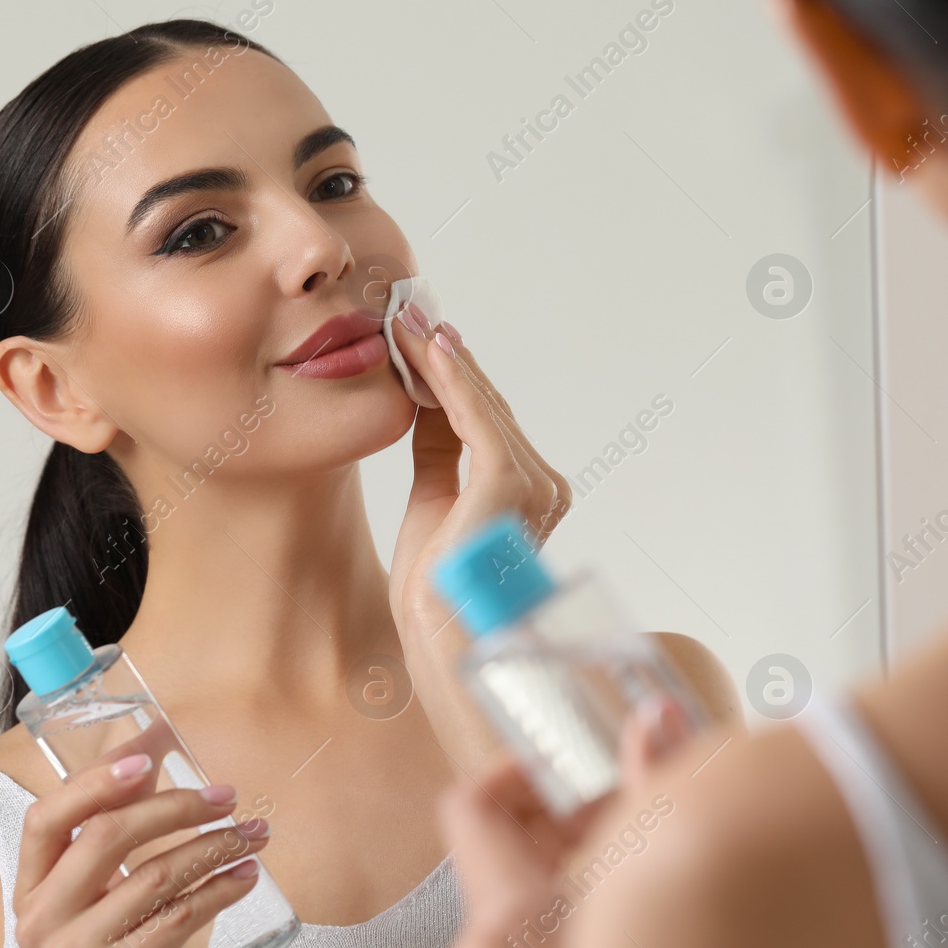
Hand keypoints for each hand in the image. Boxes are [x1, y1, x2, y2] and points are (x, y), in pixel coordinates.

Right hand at [13, 747, 271, 947]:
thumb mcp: (103, 896)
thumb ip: (119, 829)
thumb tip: (151, 751)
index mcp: (31, 888)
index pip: (46, 819)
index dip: (95, 781)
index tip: (148, 759)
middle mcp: (41, 918)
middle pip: (106, 836)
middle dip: (176, 806)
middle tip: (226, 797)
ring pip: (153, 875)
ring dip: (214, 846)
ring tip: (252, 835)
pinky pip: (178, 916)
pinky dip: (220, 889)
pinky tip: (246, 875)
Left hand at [384, 302, 573, 762]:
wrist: (440, 639)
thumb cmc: (437, 590)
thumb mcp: (433, 500)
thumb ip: (439, 450)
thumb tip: (428, 397)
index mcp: (528, 491)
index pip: (484, 417)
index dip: (449, 372)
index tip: (416, 330)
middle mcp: (542, 484)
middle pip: (485, 403)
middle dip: (443, 356)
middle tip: (406, 308)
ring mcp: (531, 485)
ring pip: (480, 404)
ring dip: (440, 358)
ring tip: (406, 319)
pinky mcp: (508, 486)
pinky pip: (477, 418)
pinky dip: (452, 379)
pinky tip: (428, 348)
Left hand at [438, 697, 695, 947]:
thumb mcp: (657, 892)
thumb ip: (655, 795)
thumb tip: (653, 718)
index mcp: (504, 917)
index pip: (468, 803)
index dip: (520, 769)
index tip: (572, 761)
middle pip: (504, 841)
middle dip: (570, 814)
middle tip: (633, 807)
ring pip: (522, 889)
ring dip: (578, 863)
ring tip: (644, 864)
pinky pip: (530, 934)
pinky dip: (573, 909)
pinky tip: (633, 916)